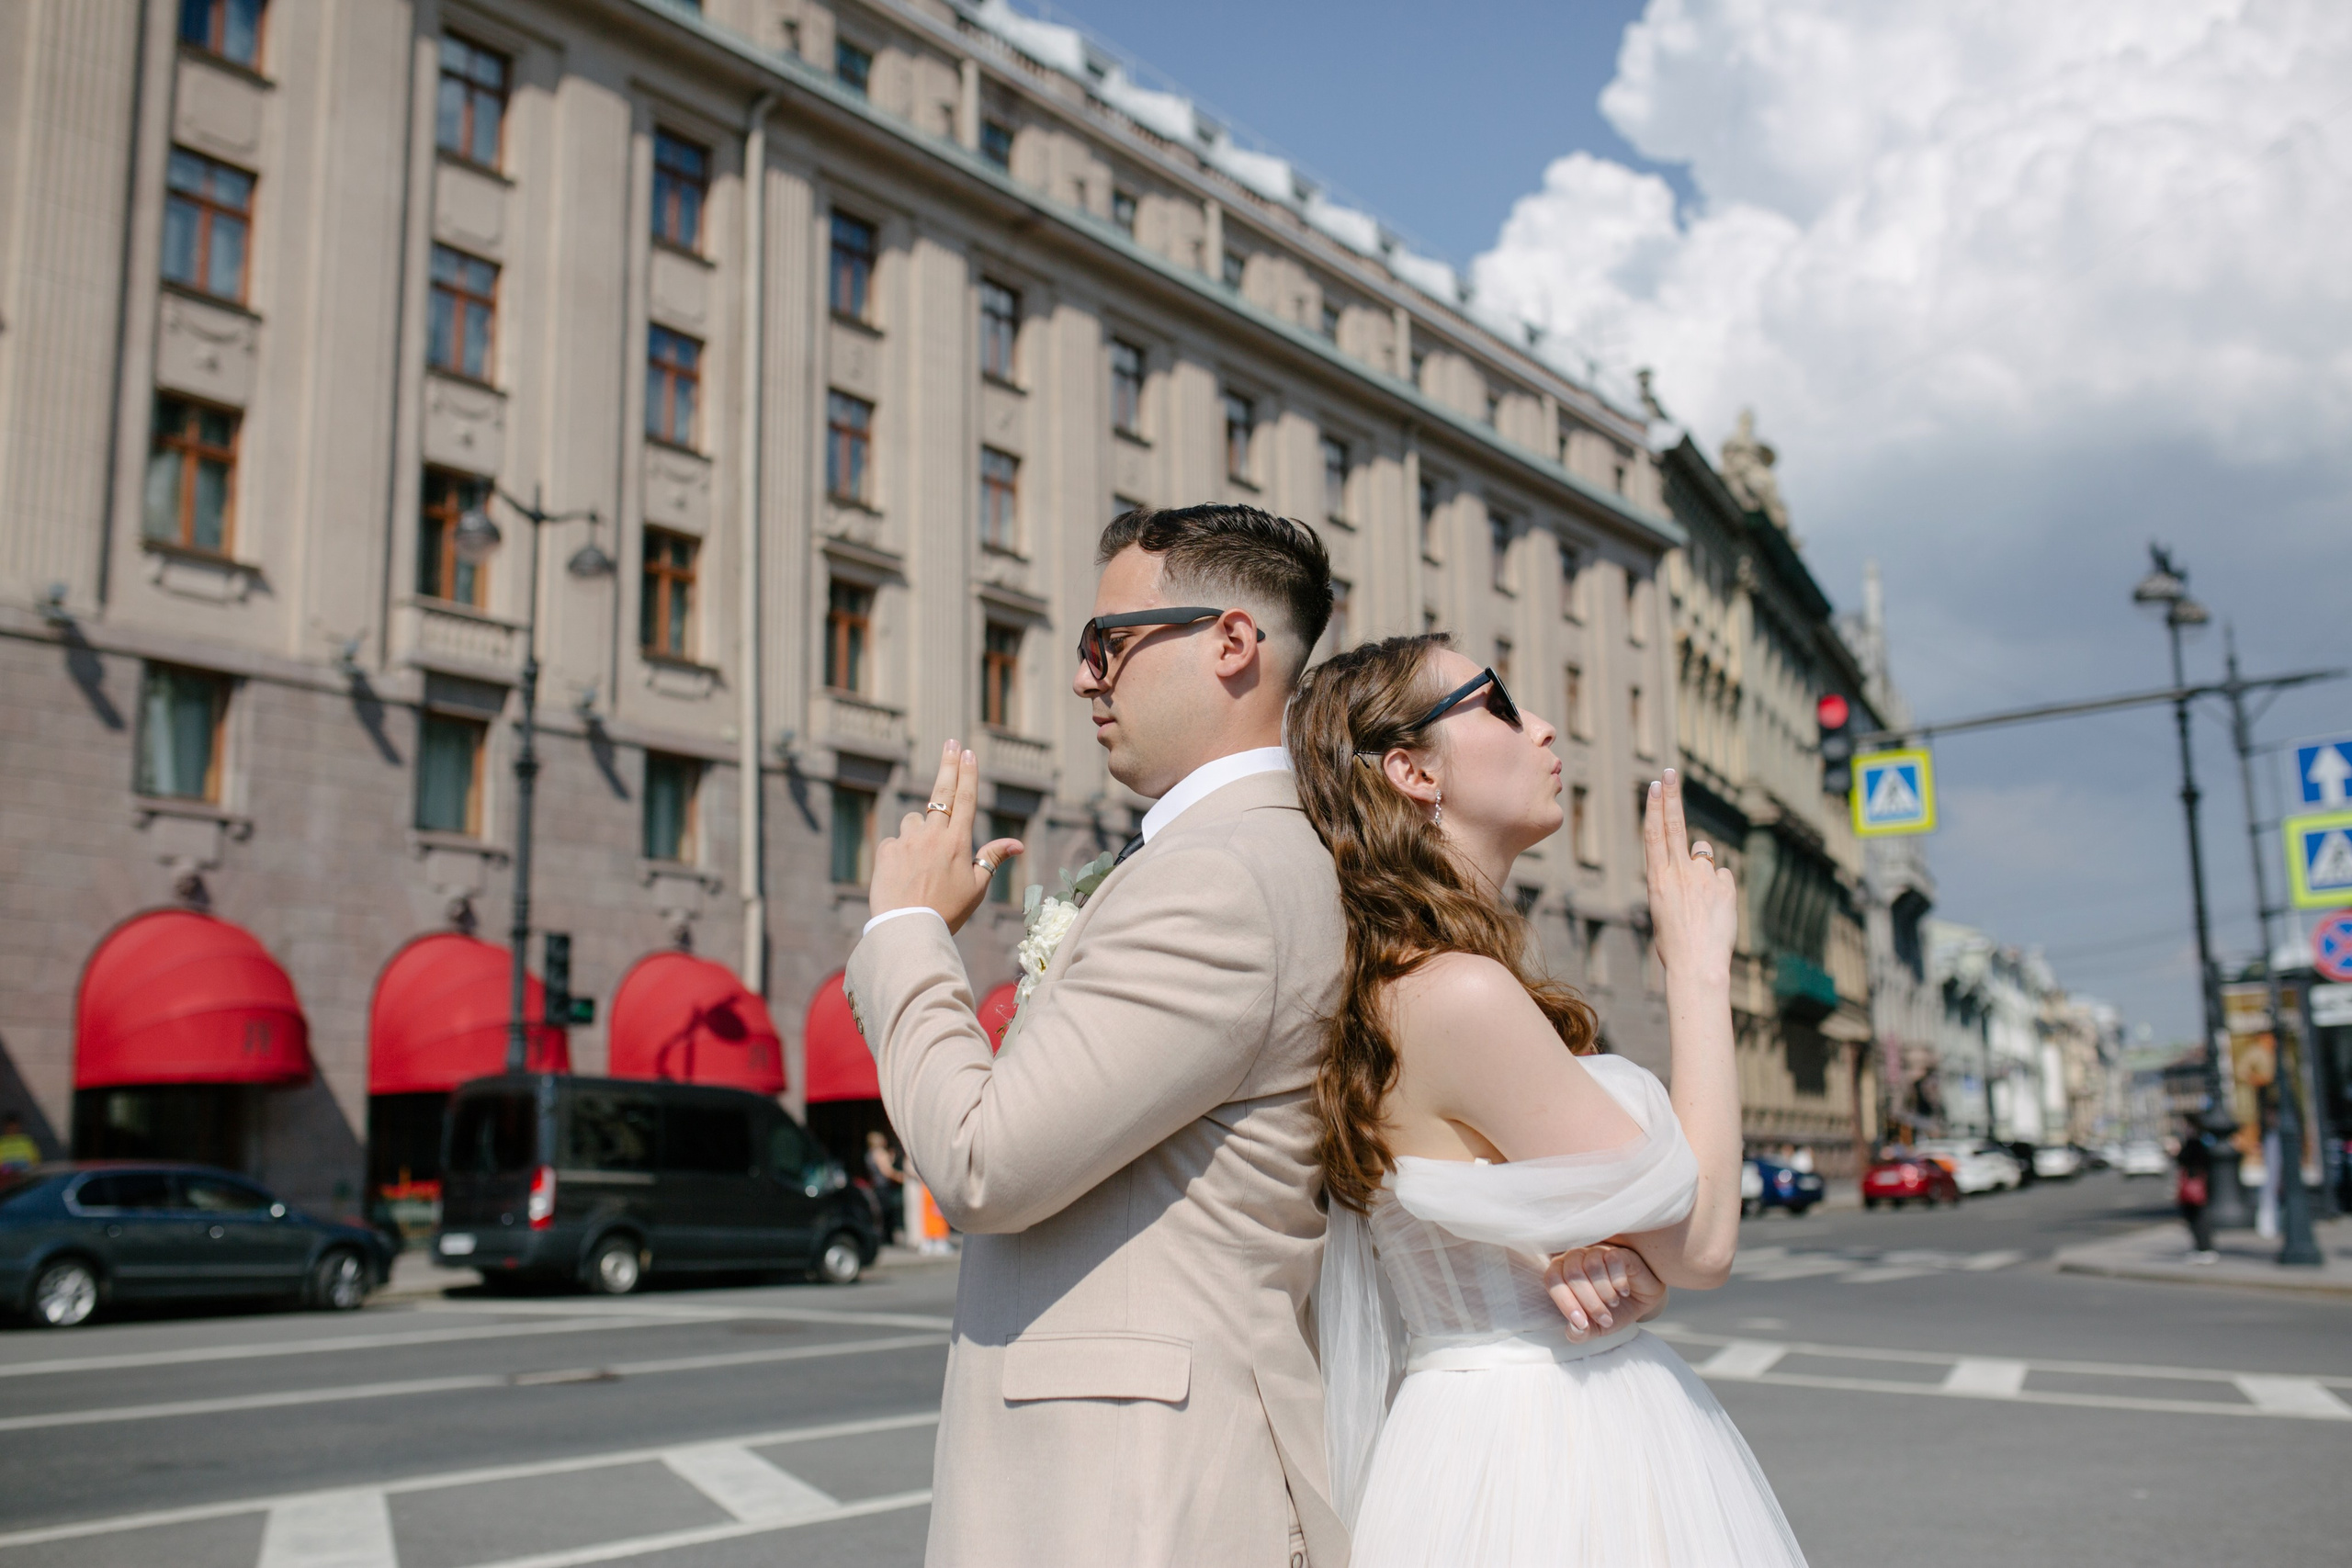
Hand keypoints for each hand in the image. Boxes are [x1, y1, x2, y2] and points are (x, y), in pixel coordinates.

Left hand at [868, 740, 1024, 934]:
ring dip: (919, 831)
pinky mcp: (886, 850)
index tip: (967, 752)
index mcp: (958, 842)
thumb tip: (1017, 844)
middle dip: (948, 765)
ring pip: (914, 821)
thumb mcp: (976, 889)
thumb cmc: (947, 912)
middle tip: (951, 743)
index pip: (965, 799)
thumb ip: (992, 859)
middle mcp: (932, 835)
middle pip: (941, 792)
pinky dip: (900, 852)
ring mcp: (907, 841)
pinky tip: (904, 875)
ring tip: (921, 864)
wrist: (908, 929)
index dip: (967, 774)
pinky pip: (895, 842)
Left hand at [1545, 1242, 1668, 1338]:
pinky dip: (1618, 1281)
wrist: (1640, 1300)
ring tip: (1613, 1304)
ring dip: (1604, 1292)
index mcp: (1562, 1273)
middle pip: (1572, 1275)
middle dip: (1589, 1303)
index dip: (1565, 1303)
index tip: (1582, 1323)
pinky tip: (1623, 1291)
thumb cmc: (1612, 1310)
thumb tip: (1575, 1329)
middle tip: (1605, 1319)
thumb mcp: (1595, 1328)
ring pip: (1592, 1266)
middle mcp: (1576, 1258)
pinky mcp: (1617, 1252)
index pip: (1552, 1281)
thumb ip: (1580, 1332)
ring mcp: (1596, 1252)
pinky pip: (1613, 1260)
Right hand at [1643, 769, 1736, 986]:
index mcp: (1657, 879)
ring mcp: (1703, 878)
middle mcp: (1678, 873)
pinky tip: (1715, 911)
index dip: (1655, 807)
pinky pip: (1723, 877)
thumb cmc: (1675, 943)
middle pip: (1675, 825)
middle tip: (1670, 772)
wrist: (1697, 966)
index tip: (1657, 784)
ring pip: (1704, 854)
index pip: (1655, 834)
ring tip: (1699, 900)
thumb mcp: (1664, 908)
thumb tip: (1702, 856)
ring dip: (1701, 866)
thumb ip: (1679, 878)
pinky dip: (1720, 888)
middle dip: (1672, 796)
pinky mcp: (1725, 887)